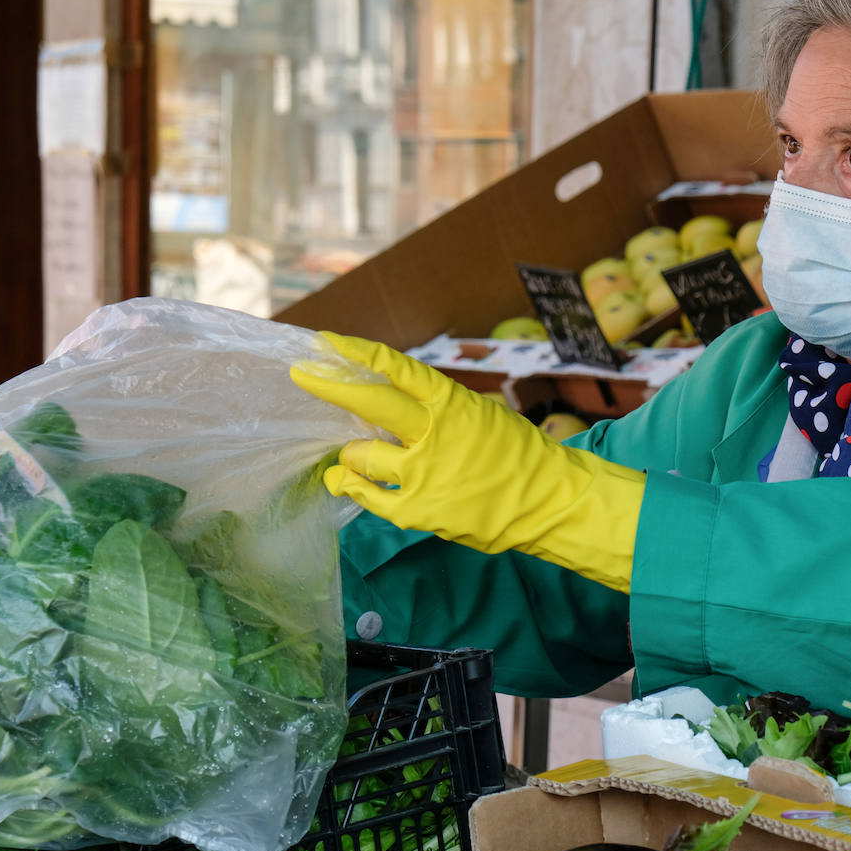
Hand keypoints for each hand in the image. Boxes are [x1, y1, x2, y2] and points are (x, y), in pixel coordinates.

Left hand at [289, 332, 642, 591]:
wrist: (548, 500)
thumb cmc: (513, 453)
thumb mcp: (477, 414)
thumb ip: (432, 410)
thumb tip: (382, 411)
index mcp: (450, 403)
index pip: (396, 369)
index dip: (358, 352)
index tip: (327, 341)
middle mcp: (432, 433)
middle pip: (368, 404)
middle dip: (328, 386)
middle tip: (302, 375)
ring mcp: (422, 473)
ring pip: (359, 456)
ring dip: (353, 456)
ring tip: (356, 458)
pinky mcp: (417, 510)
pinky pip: (366, 496)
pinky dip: (353, 487)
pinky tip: (345, 483)